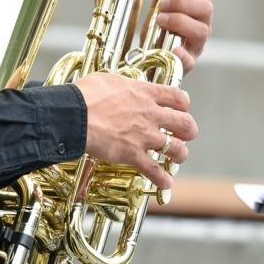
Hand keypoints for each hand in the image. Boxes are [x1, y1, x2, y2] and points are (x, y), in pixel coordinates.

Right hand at [74, 70, 197, 189]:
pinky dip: (162, 179)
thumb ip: (120, 85)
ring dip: (180, 154)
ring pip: (176, 149)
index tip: (181, 108)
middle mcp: (150, 114)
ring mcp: (144, 136)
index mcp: (144, 93)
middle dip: (189, 130)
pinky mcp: (133, 155)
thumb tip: (118, 87)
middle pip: (185, 123)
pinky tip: (166, 183)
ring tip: (177, 157)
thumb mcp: (106, 80)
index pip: (177, 97)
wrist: (74, 115)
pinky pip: (155, 171)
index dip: (183, 104)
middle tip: (185, 134)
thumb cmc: (84, 95)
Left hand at [150, 0, 213, 73]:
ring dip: (178, 22)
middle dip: (181, 2)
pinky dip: (182, 54)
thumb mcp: (159, 6)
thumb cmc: (161, 30)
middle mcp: (202, 23)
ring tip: (159, 21)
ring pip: (201, 30)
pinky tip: (173, 49)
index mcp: (197, 5)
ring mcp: (197, 44)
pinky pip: (190, 60)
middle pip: (206, 7)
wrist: (153, 59)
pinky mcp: (188, 63)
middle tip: (161, 6)